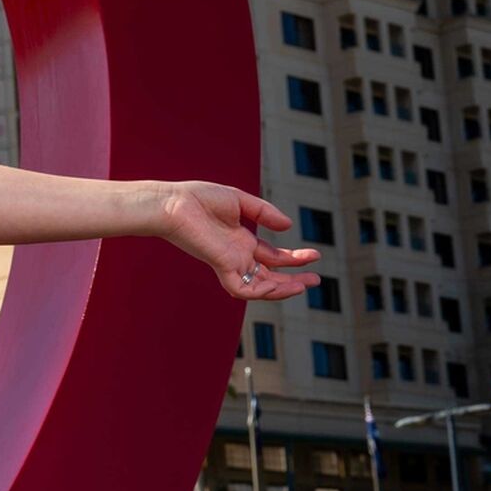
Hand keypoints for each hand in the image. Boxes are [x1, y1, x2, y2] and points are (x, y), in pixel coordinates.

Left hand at [154, 180, 322, 300]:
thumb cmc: (199, 198)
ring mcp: (230, 263)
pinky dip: (261, 292)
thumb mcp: (240, 201)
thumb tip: (288, 226)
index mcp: (241, 242)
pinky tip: (280, 287)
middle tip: (316, 280)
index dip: (294, 259)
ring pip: (259, 287)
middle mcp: (237, 256)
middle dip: (293, 279)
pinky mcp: (221, 266)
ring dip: (283, 289)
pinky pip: (242, 289)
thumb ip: (264, 213)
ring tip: (304, 285)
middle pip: (270, 276)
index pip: (272, 257)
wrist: (174, 202)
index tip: (314, 255)